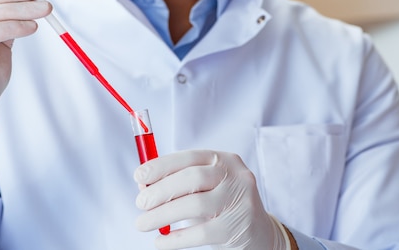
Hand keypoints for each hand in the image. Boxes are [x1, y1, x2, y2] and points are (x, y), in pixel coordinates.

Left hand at [134, 150, 288, 249]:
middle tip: (140, 203)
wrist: (259, 233)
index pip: (189, 157)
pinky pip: (200, 233)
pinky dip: (175, 239)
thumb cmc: (222, 205)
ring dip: (162, 215)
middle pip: (191, 178)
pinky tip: (160, 242)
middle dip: (160, 191)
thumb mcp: (206, 187)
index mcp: (225, 160)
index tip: (138, 176)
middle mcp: (235, 176)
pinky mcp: (236, 228)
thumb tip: (142, 184)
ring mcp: (239, 202)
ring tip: (142, 223)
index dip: (161, 165)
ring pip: (194, 205)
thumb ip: (178, 182)